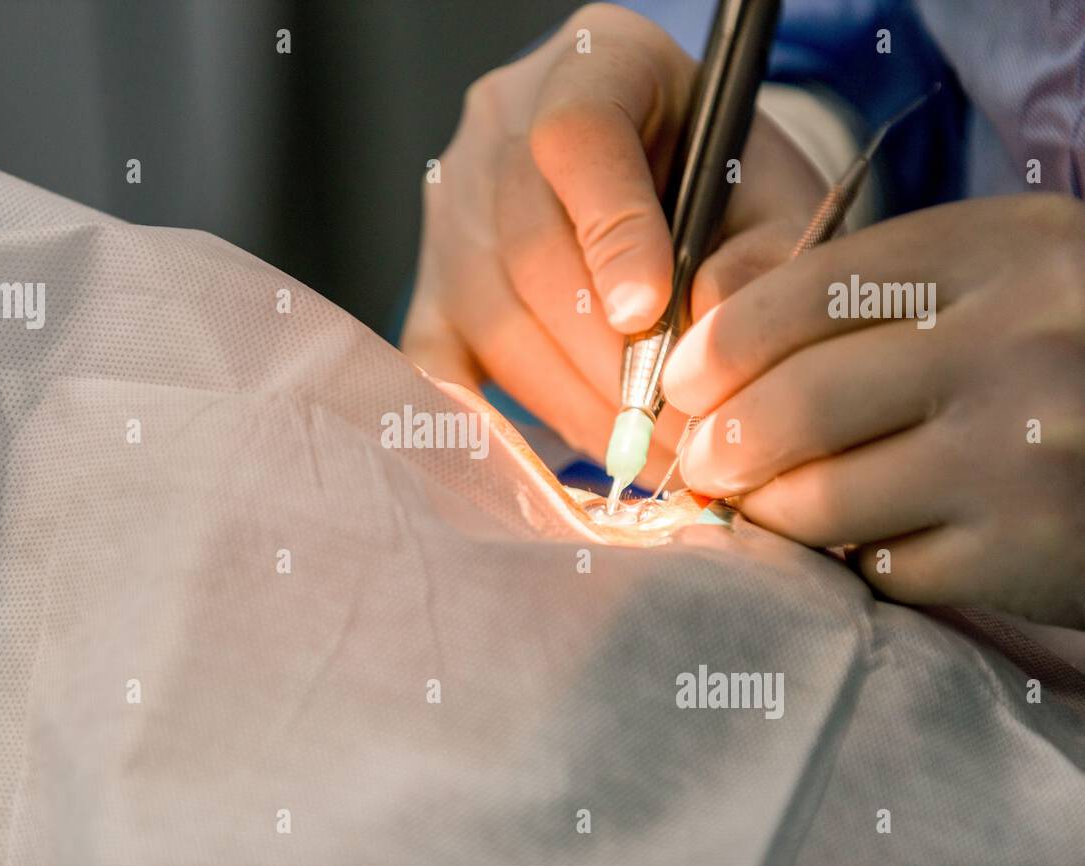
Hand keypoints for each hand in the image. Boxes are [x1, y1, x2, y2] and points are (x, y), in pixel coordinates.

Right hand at [402, 3, 826, 484]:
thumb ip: (761, 251)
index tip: (651, 316)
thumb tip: (708, 336)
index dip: (612, 232)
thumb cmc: (718, 177)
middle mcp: (498, 128)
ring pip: (493, 320)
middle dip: (610, 365)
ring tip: (644, 459)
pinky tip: (542, 474)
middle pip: (531, 254)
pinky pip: (435, 364)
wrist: (656, 162)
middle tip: (681, 442)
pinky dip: (482, 427)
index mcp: (594, 65)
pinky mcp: (427, 285)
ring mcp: (449, 209)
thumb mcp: (765, 191)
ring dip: (572, 404)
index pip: (578, 138)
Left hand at [664, 194, 1084, 627]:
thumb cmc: (1063, 354)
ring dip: (767, 511)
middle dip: (719, 442)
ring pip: (822, 497)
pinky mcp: (1027, 552)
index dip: (718, 344)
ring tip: (758, 504)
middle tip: (698, 461)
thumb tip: (706, 342)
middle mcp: (1021, 343)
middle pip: (799, 401)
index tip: (682, 381)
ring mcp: (1027, 454)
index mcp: (1002, 249)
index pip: (807, 291)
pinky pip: (879, 568)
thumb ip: (866, 296)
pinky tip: (861, 541)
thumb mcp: (992, 282)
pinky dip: (848, 561)